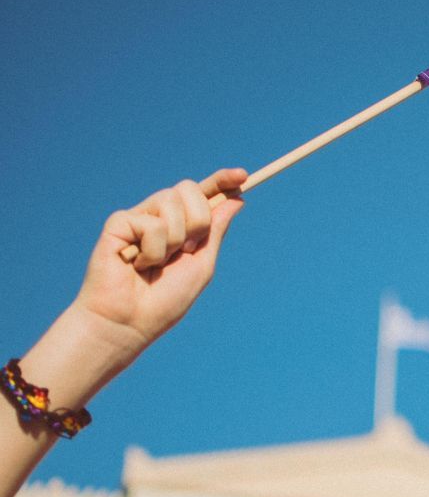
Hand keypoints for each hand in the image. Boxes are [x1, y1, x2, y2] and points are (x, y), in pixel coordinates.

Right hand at [72, 168, 247, 362]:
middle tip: (185, 250)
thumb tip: (237, 200)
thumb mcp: (201, 264)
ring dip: (174, 239)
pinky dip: (152, 250)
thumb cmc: (165, 300)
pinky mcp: (119, 224)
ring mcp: (139, 218)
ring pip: (170, 201)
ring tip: (157, 263)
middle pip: (189, 189)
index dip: (221, 181)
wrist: (130, 321)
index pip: (203, 195)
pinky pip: (150, 222)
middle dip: (197, 220)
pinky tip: (137, 264)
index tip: (242, 175)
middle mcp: (160, 217)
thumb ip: (215, 231)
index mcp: (183, 227)